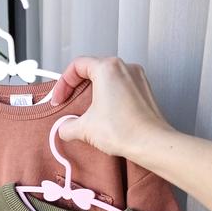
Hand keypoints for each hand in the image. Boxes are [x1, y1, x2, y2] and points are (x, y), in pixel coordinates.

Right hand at [50, 56, 171, 157]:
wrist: (151, 144)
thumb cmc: (126, 130)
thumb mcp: (85, 128)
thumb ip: (67, 125)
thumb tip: (65, 127)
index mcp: (107, 68)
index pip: (77, 66)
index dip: (63, 83)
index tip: (60, 99)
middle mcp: (125, 67)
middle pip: (92, 69)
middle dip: (77, 88)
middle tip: (70, 103)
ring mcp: (137, 78)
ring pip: (108, 79)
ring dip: (93, 93)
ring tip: (87, 112)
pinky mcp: (144, 91)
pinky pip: (121, 88)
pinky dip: (109, 98)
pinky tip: (105, 116)